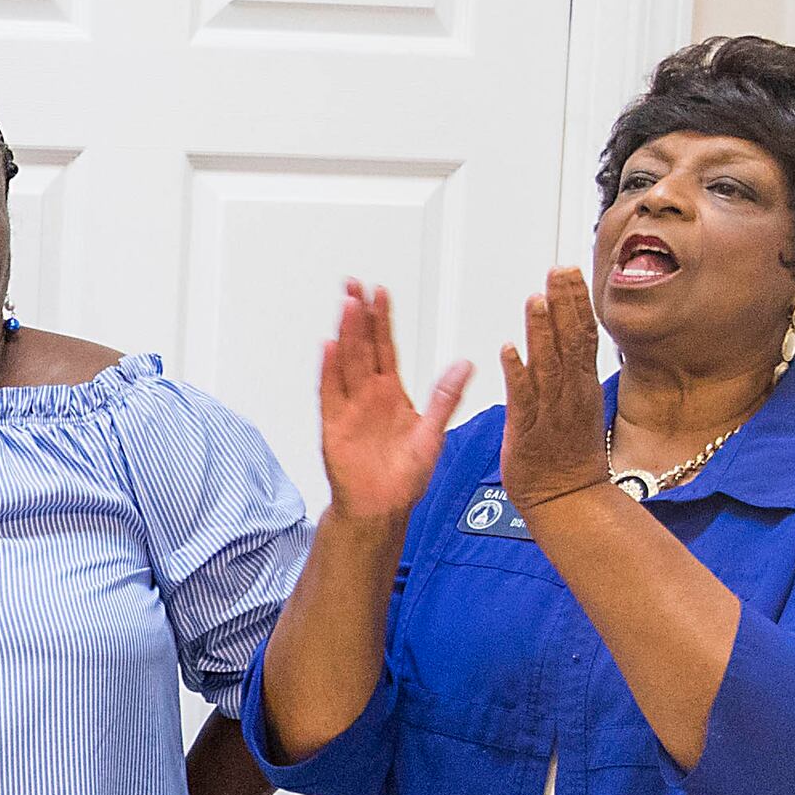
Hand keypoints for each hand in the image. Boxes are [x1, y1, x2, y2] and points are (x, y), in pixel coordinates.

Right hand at [313, 281, 470, 524]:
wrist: (381, 508)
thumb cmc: (403, 477)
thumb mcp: (433, 433)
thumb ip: (446, 397)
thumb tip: (464, 364)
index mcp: (392, 394)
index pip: (386, 347)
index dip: (383, 319)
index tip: (380, 293)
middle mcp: (368, 396)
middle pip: (362, 346)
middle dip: (358, 315)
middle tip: (355, 286)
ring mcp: (349, 408)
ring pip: (346, 362)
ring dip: (346, 333)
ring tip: (346, 305)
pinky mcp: (334, 426)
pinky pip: (330, 392)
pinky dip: (329, 370)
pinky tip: (329, 347)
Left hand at [501, 265, 612, 510]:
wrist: (568, 497)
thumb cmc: (568, 454)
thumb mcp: (578, 403)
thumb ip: (572, 369)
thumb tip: (569, 338)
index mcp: (581, 384)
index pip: (582, 333)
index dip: (575, 301)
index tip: (569, 271)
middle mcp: (570, 393)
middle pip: (570, 341)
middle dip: (564, 304)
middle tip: (557, 271)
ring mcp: (551, 411)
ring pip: (548, 364)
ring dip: (541, 331)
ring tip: (534, 299)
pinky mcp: (529, 430)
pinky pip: (523, 398)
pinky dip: (517, 373)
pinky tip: (508, 350)